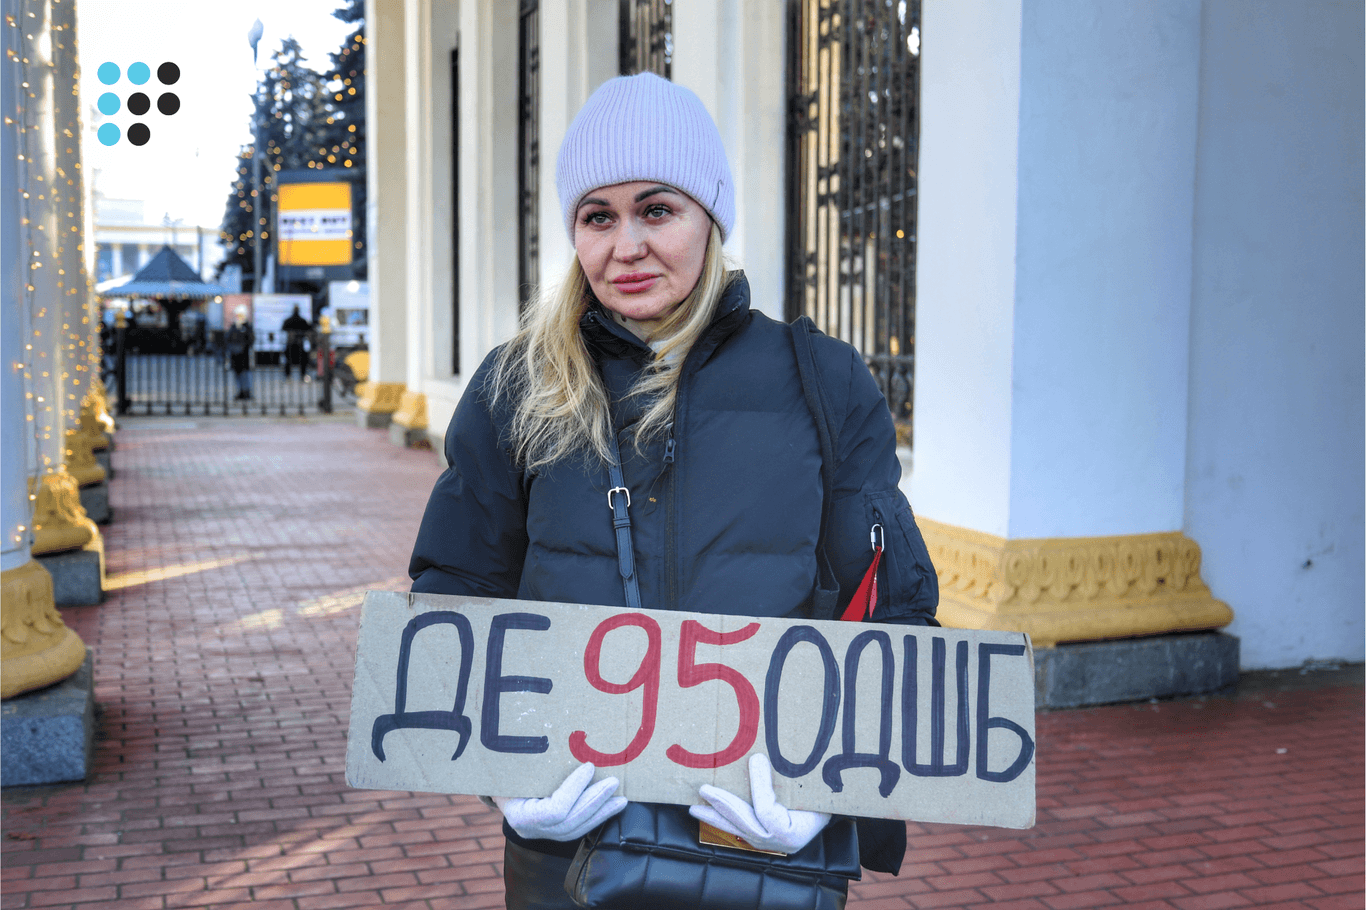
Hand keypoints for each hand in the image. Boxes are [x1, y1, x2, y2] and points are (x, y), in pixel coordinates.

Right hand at [493, 762, 626, 841]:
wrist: (498, 788)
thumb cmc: (505, 770)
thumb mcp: (513, 765)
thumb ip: (529, 758)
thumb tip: (553, 728)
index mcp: (519, 815)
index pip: (555, 809)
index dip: (574, 789)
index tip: (589, 767)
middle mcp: (531, 831)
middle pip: (570, 822)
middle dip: (594, 801)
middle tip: (614, 782)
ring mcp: (543, 835)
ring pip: (578, 829)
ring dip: (602, 812)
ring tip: (621, 798)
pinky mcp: (555, 833)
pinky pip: (579, 829)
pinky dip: (597, 817)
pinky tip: (612, 806)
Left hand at [690, 753, 830, 853]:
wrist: (836, 808)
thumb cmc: (828, 794)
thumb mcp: (814, 785)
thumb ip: (791, 774)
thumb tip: (756, 757)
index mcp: (795, 832)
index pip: (768, 812)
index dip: (760, 786)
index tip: (756, 759)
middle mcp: (781, 843)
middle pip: (746, 824)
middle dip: (723, 806)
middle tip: (704, 789)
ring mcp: (770, 843)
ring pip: (738, 829)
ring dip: (716, 816)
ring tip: (695, 807)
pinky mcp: (763, 839)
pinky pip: (740, 829)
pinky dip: (724, 819)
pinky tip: (709, 812)